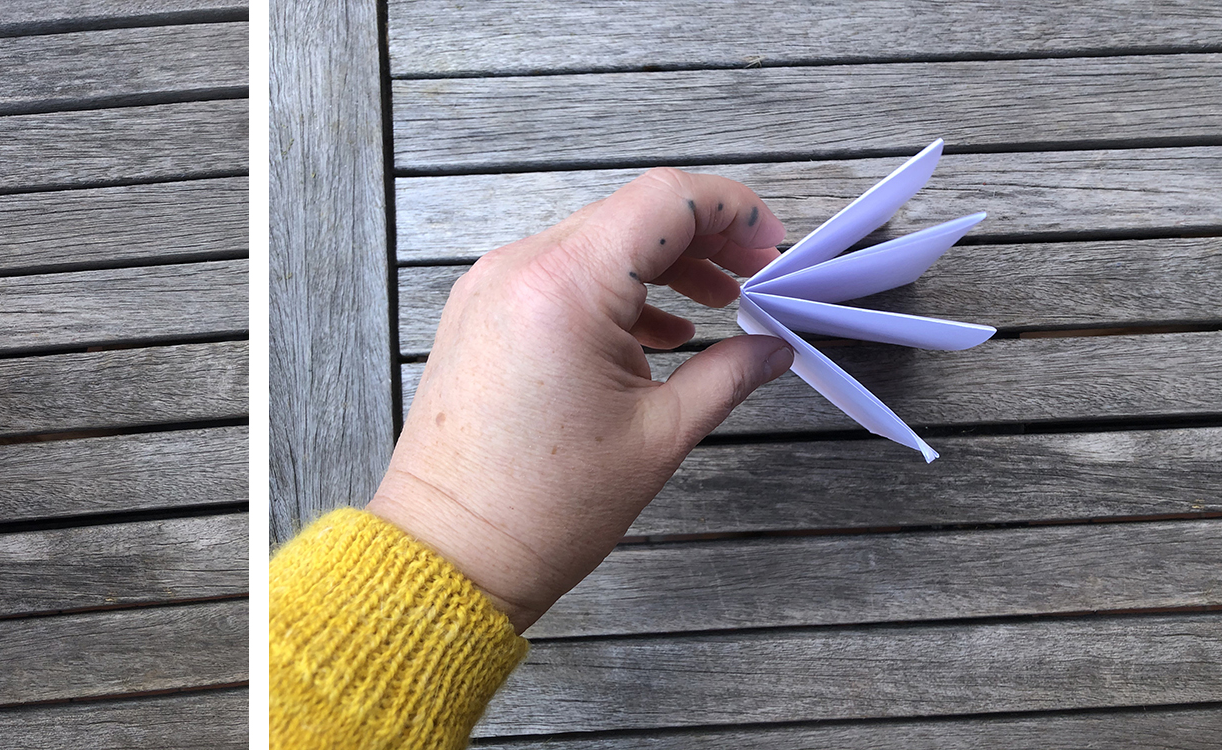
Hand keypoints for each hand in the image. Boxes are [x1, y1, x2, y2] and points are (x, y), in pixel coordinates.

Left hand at [367, 169, 796, 631]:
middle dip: (703, 238)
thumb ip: (729, 375)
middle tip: (754, 279)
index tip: (771, 245)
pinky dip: (612, 290)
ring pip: (595, 242)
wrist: (449, 552)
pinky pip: (557, 275)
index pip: (665, 198)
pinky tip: (656, 335)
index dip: (733, 209)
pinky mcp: (478, 315)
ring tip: (717, 306)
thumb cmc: (539, 507)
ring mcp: (489, 289)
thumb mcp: (659, 435)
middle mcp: (518, 271)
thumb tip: (772, 348)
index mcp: (565, 287)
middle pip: (630, 214)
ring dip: (661, 264)